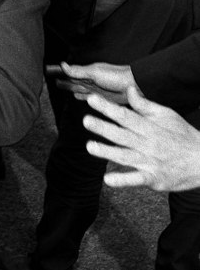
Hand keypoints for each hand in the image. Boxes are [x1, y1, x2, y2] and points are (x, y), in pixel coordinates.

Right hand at [56, 61, 135, 102]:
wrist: (136, 86)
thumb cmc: (116, 76)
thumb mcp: (94, 73)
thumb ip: (78, 71)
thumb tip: (62, 65)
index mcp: (87, 73)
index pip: (70, 72)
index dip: (61, 72)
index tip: (49, 70)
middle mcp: (90, 81)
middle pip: (74, 82)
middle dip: (65, 81)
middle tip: (55, 81)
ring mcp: (96, 90)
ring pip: (80, 89)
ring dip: (73, 89)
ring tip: (64, 87)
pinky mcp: (103, 99)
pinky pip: (89, 98)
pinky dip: (83, 97)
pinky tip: (80, 97)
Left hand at [84, 86, 199, 192]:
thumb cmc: (183, 135)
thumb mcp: (167, 115)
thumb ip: (144, 105)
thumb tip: (129, 89)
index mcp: (150, 127)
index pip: (126, 116)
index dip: (108, 108)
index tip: (92, 100)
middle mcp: (148, 144)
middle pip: (123, 135)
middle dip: (103, 128)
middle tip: (86, 120)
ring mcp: (150, 162)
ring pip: (126, 156)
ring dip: (107, 152)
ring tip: (90, 147)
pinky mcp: (153, 178)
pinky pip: (137, 179)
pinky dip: (123, 180)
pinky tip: (108, 179)